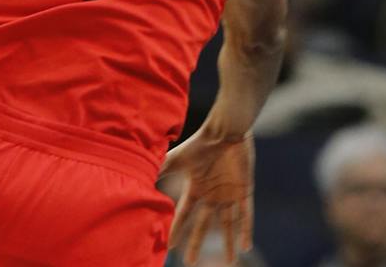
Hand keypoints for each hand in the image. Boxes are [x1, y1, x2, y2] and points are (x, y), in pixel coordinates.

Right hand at [159, 132, 254, 265]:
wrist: (226, 131)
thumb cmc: (202, 142)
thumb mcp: (178, 158)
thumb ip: (161, 168)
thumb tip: (139, 178)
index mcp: (196, 189)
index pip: (184, 214)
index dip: (177, 229)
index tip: (170, 247)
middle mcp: (212, 195)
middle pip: (205, 225)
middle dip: (199, 243)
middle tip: (192, 263)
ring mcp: (229, 194)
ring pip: (228, 224)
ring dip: (228, 243)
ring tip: (229, 262)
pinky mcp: (244, 191)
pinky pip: (246, 215)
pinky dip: (246, 230)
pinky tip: (246, 246)